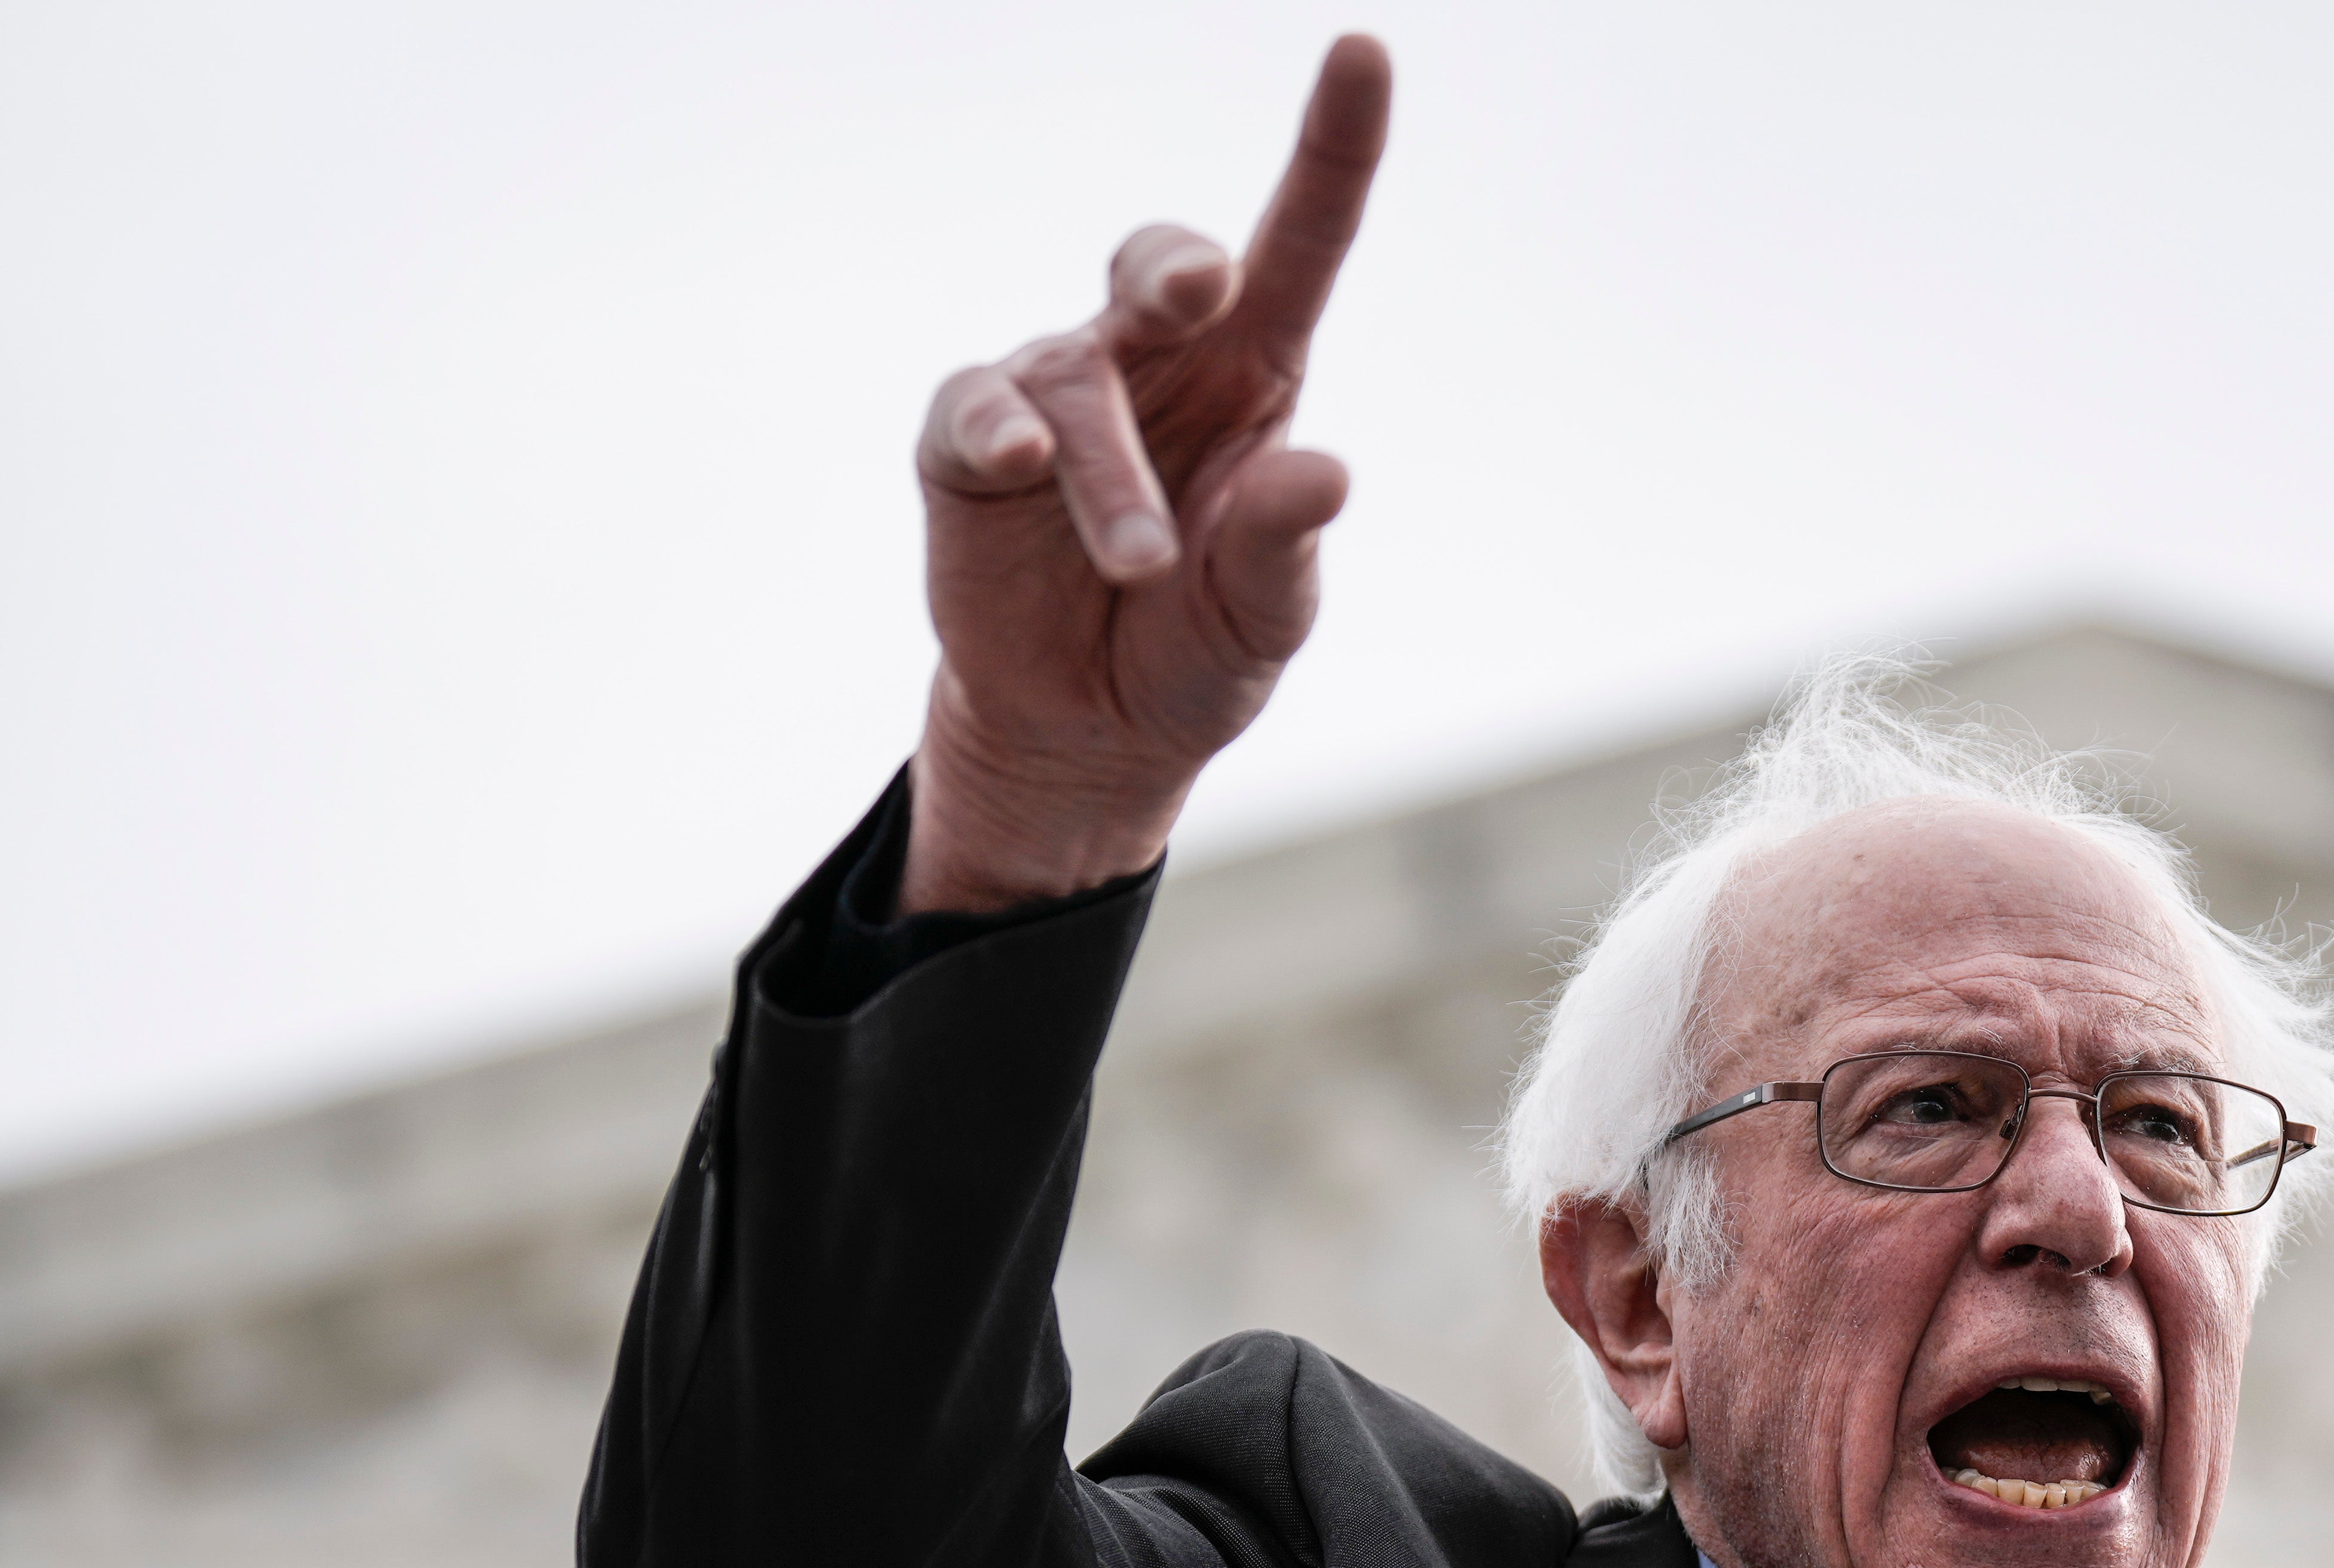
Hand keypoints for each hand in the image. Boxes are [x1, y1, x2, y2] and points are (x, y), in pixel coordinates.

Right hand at [901, 36, 1389, 913]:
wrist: (1088, 733)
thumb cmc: (1195, 648)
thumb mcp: (1262, 618)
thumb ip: (1285, 548)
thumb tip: (1324, 475)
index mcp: (1253, 376)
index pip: (1299, 242)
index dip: (1333, 146)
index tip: (1363, 52)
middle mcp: (1153, 361)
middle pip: (1163, 262)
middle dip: (1175, 263)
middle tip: (1203, 292)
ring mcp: (1056, 393)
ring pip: (1075, 382)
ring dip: (1109, 477)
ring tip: (1140, 567)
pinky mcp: (970, 449)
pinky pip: (976, 411)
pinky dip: (998, 431)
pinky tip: (1020, 465)